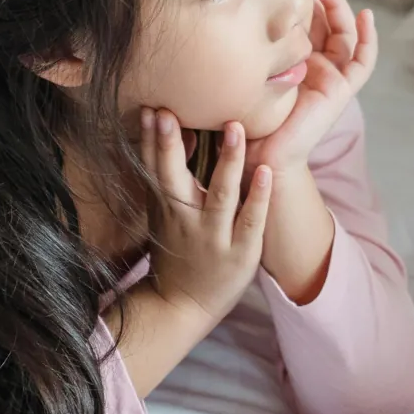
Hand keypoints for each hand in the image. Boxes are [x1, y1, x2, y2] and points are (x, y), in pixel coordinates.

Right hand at [139, 106, 273, 322]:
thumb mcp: (162, 214)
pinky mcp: (240, 252)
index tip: (148, 107)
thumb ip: (165, 177)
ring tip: (235, 127)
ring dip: (228, 161)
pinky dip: (257, 197)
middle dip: (169, 146)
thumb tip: (169, 131)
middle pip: (174, 178)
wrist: (182, 306)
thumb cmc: (176, 250)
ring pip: (220, 195)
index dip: (149, 139)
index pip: (153, 167)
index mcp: (164, 206)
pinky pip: (250, 221)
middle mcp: (183, 218)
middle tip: (169, 112)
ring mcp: (212, 236)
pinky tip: (265, 172)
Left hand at [247, 0, 378, 173]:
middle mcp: (315, 68)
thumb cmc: (243, 119)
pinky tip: (367, 15)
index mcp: (293, 64)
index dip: (301, 4)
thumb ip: (242, 51)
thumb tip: (219, 17)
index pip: (304, 25)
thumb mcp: (242, 74)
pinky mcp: (342, 89)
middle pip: (326, 25)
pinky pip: (363, 61)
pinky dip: (369, 38)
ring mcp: (331, 77)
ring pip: (345, 35)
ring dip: (340, 9)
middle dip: (321, 0)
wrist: (259, 154)